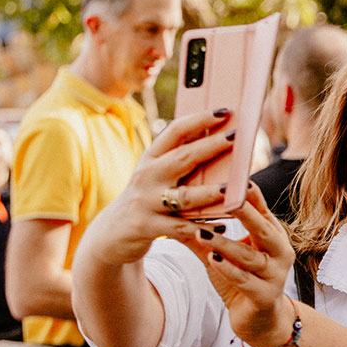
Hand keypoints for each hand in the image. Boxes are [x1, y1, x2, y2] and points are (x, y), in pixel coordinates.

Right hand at [82, 111, 235, 265]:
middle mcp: (147, 176)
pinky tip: (220, 228)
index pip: (175, 131)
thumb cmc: (146, 200)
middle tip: (235, 137)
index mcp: (151, 158)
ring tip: (230, 189)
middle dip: (210, 146)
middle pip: (182, 158)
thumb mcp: (156, 176)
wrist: (111, 234)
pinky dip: (201, 229)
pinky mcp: (146, 226)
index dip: (199, 119)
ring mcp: (146, 202)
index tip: (223, 111)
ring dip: (209, 192)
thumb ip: (180, 162)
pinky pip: (180, 228)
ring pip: (183, 196)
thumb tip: (220, 145)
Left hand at [182, 184, 296, 346]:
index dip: (251, 194)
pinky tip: (213, 260)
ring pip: (250, 256)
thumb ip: (206, 232)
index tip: (237, 176)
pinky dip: (228, 270)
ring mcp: (275, 275)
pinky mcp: (265, 296)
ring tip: (204, 234)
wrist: (258, 320)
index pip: (262, 209)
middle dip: (246, 212)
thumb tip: (176, 209)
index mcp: (272, 235)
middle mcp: (279, 252)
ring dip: (226, 244)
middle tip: (228, 197)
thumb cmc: (242, 279)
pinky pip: (245, 281)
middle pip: (263, 228)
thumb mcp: (225, 253)